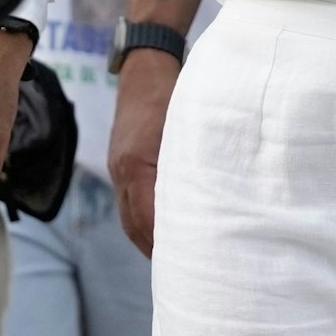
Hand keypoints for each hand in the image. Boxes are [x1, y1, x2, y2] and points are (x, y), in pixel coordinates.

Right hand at [109, 48, 180, 256]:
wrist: (146, 67)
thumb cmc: (173, 91)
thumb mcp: (189, 123)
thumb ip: (197, 159)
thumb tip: (216, 194)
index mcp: (136, 162)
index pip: (147, 215)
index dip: (164, 240)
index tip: (186, 259)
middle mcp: (123, 171)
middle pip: (135, 223)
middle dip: (157, 248)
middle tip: (186, 268)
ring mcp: (119, 170)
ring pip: (130, 217)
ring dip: (150, 239)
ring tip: (177, 259)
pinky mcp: (124, 165)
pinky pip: (130, 203)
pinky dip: (146, 222)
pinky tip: (165, 232)